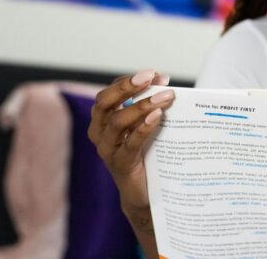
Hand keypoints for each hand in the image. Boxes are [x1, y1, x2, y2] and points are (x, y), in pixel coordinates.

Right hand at [88, 69, 173, 215]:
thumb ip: (150, 109)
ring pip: (117, 121)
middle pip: (105, 103)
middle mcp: (99, 134)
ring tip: (165, 97)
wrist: (145, 194)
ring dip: (142, 105)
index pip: (108, 94)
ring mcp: (107, 150)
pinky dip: (144, 127)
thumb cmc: (147, 155)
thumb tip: (167, 86)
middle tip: (151, 76)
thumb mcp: (146, 128)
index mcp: (102, 121)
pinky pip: (130, 143)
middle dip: (127, 87)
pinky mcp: (120, 165)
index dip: (127, 81)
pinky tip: (157, 116)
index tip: (153, 73)